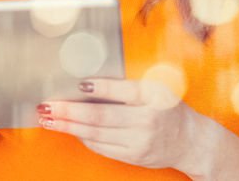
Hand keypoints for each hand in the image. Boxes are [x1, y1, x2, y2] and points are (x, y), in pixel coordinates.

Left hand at [37, 78, 207, 172]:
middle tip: (47, 105)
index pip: (122, 90)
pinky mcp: (134, 156)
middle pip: (101, 116)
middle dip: (69, 111)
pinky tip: (68, 129)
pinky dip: (82, 137)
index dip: (99, 87)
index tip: (77, 84)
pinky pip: (102, 146)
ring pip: (96, 134)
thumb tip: (86, 83)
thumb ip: (128, 86)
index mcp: (154, 95)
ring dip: (68, 126)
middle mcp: (147, 119)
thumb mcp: (156, 88)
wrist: (192, 141)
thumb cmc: (168, 108)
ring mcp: (140, 141)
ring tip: (48, 118)